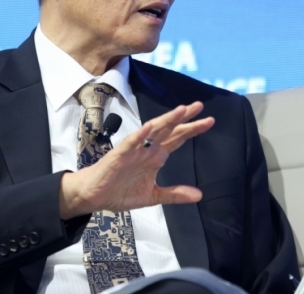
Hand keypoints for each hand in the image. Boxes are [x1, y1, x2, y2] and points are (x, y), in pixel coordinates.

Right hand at [59, 101, 213, 218]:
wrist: (94, 196)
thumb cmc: (120, 191)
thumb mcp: (153, 196)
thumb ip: (175, 194)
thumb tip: (199, 195)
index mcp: (156, 156)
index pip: (177, 138)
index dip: (192, 129)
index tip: (209, 120)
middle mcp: (147, 149)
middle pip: (169, 130)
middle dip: (184, 118)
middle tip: (199, 106)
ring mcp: (134, 150)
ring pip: (153, 131)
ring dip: (167, 120)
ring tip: (181, 110)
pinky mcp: (119, 155)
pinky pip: (130, 143)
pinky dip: (139, 135)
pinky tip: (148, 127)